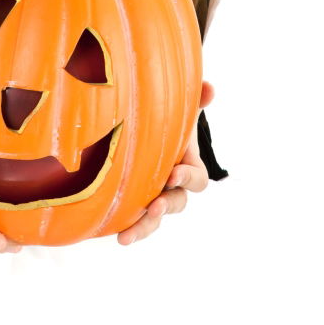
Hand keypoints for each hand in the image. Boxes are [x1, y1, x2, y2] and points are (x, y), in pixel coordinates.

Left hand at [117, 80, 214, 245]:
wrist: (145, 131)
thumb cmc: (167, 119)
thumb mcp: (181, 109)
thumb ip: (194, 99)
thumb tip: (210, 88)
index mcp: (187, 165)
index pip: (196, 179)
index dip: (187, 178)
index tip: (173, 173)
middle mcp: (172, 186)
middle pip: (177, 204)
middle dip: (166, 206)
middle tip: (154, 207)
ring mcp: (154, 196)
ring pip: (155, 219)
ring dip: (144, 227)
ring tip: (126, 236)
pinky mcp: (135, 202)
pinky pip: (134, 220)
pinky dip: (127, 227)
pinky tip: (113, 234)